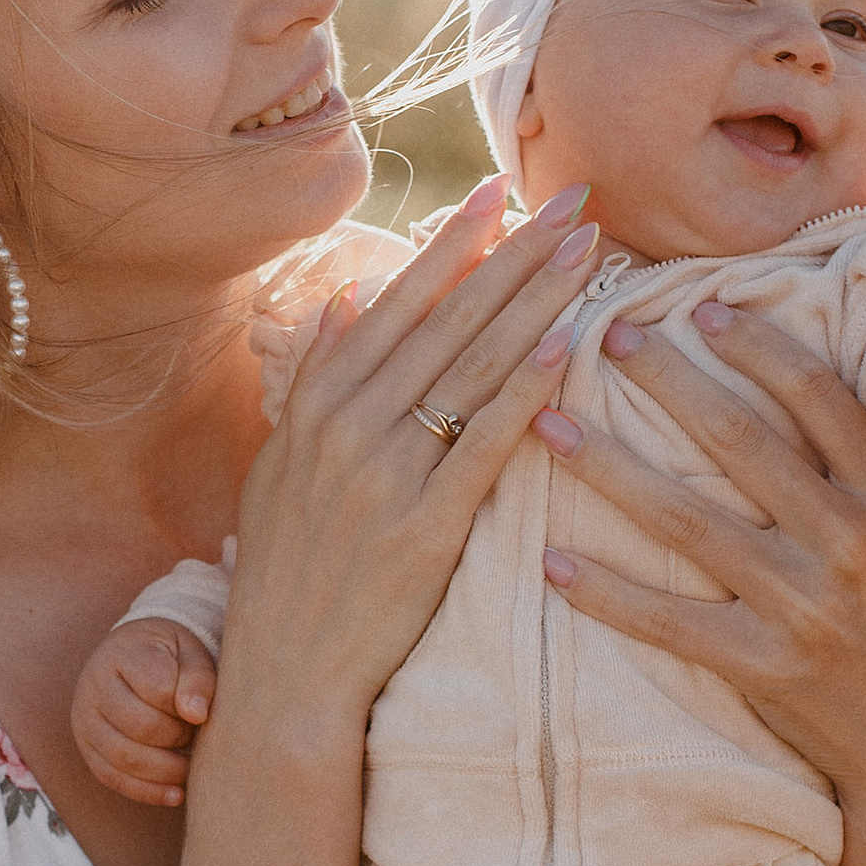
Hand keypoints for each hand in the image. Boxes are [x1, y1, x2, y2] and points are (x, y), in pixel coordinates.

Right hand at [74, 617, 218, 809]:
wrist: (134, 658)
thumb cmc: (170, 658)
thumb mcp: (190, 654)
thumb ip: (198, 679)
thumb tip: (197, 714)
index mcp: (122, 653)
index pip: (158, 688)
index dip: (186, 706)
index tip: (203, 711)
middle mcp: (94, 685)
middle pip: (140, 726)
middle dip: (177, 738)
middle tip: (195, 735)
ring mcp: (85, 719)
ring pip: (125, 757)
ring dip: (166, 769)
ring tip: (191, 766)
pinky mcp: (86, 748)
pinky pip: (112, 778)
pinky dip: (147, 791)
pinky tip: (176, 794)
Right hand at [218, 172, 605, 749]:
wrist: (285, 676)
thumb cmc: (288, 574)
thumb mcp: (279, 469)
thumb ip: (315, 382)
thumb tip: (349, 301)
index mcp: (316, 406)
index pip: (399, 302)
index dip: (456, 242)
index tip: (503, 189)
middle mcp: (348, 427)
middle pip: (448, 320)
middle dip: (515, 253)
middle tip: (574, 200)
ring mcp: (386, 476)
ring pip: (473, 366)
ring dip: (534, 300)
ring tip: (587, 249)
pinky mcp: (425, 529)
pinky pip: (484, 444)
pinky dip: (526, 390)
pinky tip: (567, 344)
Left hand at [534, 300, 865, 861]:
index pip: (815, 395)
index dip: (753, 344)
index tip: (698, 305)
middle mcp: (850, 541)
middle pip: (738, 438)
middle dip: (666, 379)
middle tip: (609, 333)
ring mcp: (804, 606)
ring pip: (687, 520)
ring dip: (609, 467)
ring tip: (548, 423)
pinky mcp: (766, 667)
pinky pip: (669, 621)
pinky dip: (606, 592)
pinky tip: (550, 559)